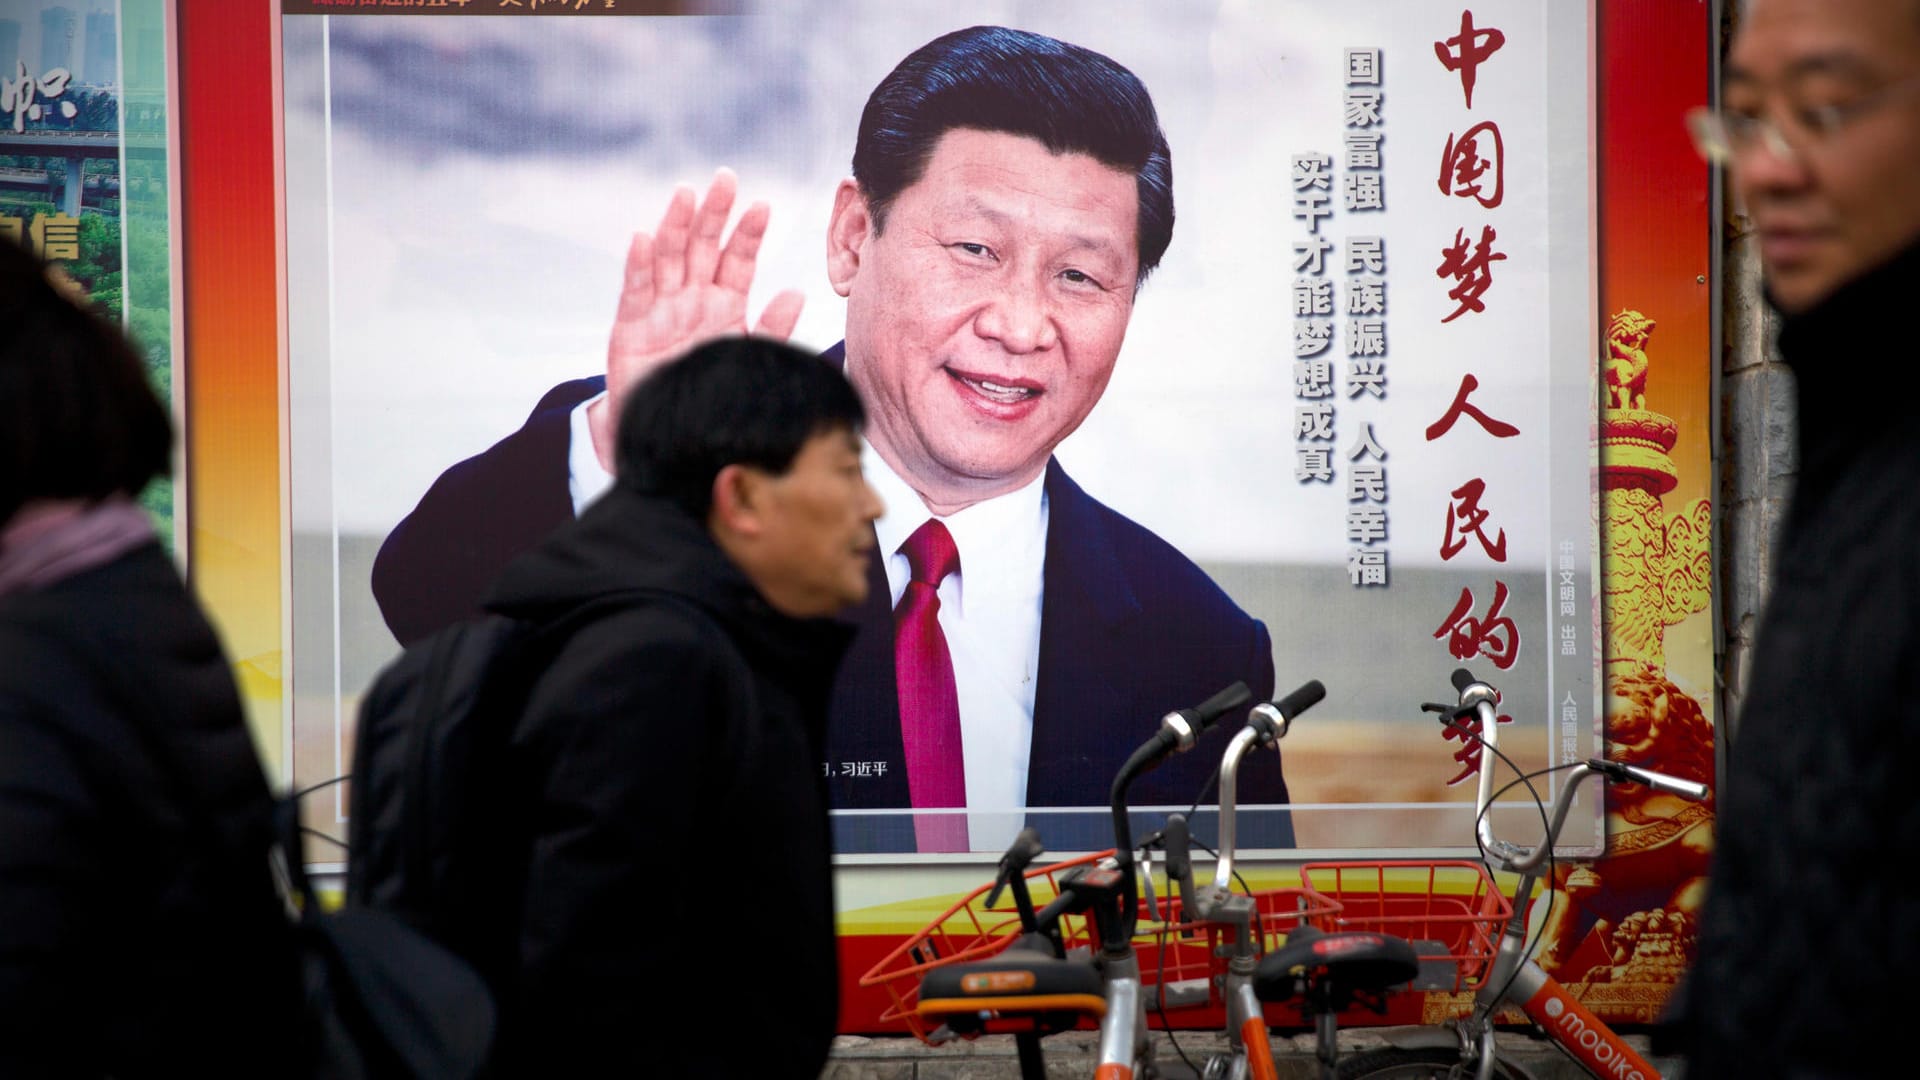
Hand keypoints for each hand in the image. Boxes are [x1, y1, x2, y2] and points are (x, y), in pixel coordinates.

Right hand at [589, 168, 805, 469]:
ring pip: (667, 259)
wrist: (671, 439)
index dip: (748, 234)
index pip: (737, 261)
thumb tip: (797, 292)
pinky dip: (638, 266)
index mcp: (723, 305)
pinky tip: (643, 239)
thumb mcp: (746, 359)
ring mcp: (659, 311)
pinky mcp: (629, 330)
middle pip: (702, 248)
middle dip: (713, 214)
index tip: (763, 207)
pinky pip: (634, 293)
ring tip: (685, 195)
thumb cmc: (711, 395)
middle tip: (725, 179)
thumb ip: (771, 328)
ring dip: (675, 226)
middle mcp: (691, 299)